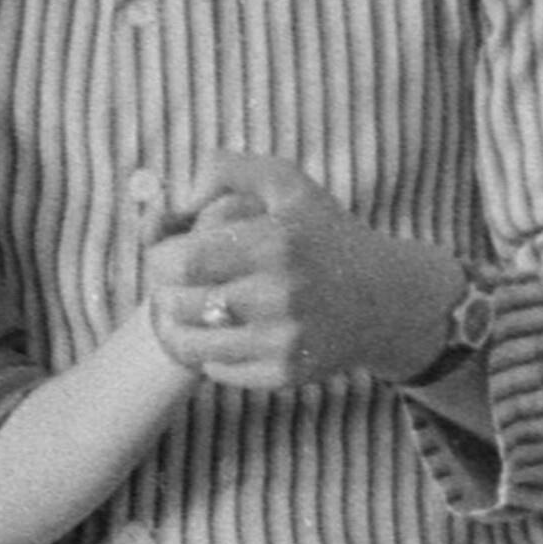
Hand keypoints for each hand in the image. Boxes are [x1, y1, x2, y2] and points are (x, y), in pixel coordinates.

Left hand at [144, 152, 464, 390]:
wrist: (384, 298)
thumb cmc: (320, 234)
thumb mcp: (284, 182)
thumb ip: (224, 169)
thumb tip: (175, 201)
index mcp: (276, 241)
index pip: (183, 260)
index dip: (157, 258)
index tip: (164, 255)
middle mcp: (281, 294)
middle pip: (179, 303)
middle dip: (163, 292)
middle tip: (171, 285)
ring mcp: (285, 339)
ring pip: (191, 345)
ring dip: (177, 327)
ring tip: (188, 310)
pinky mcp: (287, 374)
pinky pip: (217, 371)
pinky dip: (209, 354)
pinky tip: (223, 333)